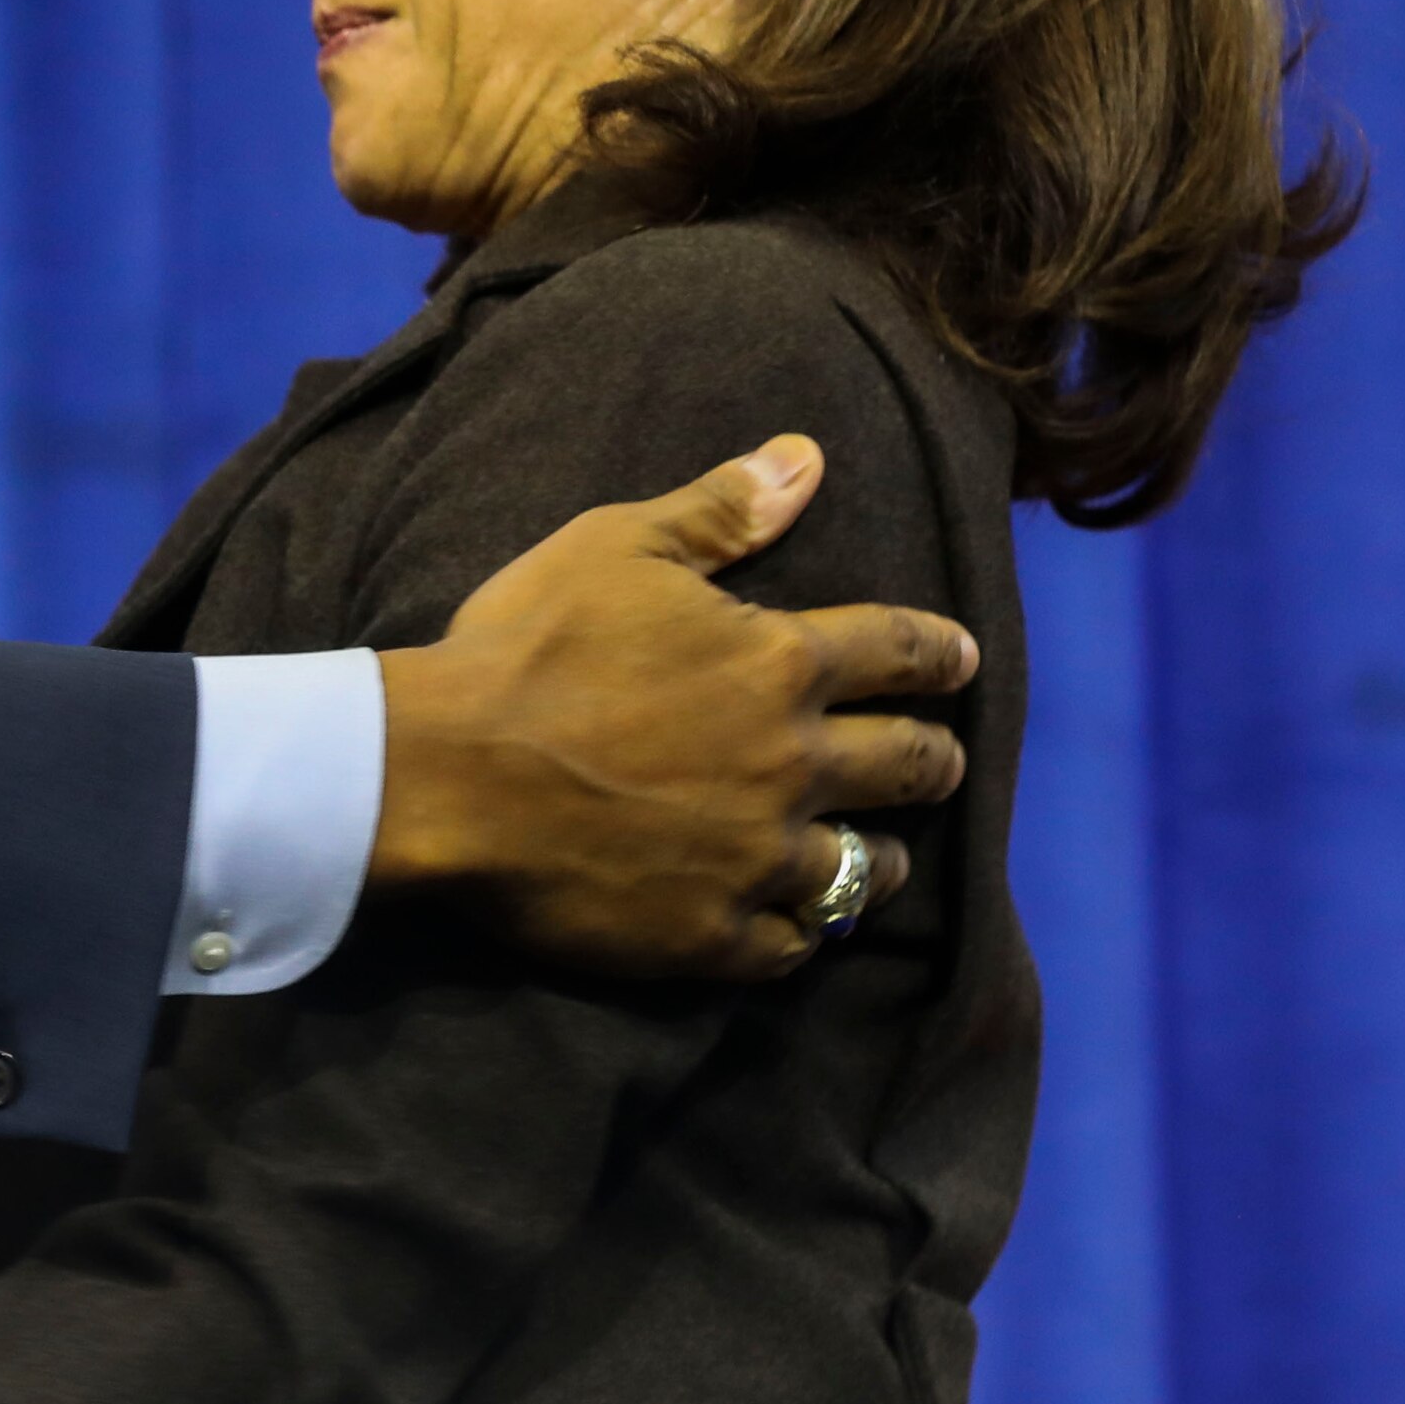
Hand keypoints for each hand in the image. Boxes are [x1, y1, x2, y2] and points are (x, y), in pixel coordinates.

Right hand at [369, 434, 975, 980]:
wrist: (441, 774)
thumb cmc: (523, 649)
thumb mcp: (613, 546)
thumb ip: (719, 510)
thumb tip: (807, 457)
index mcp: (780, 663)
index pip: (902, 651)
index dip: (941, 652)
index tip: (963, 660)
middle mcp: (793, 764)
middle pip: (910, 765)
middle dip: (935, 758)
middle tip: (939, 759)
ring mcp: (757, 858)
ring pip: (865, 870)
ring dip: (883, 858)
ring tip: (882, 857)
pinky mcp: (709, 934)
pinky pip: (789, 945)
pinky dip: (799, 933)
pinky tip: (794, 925)